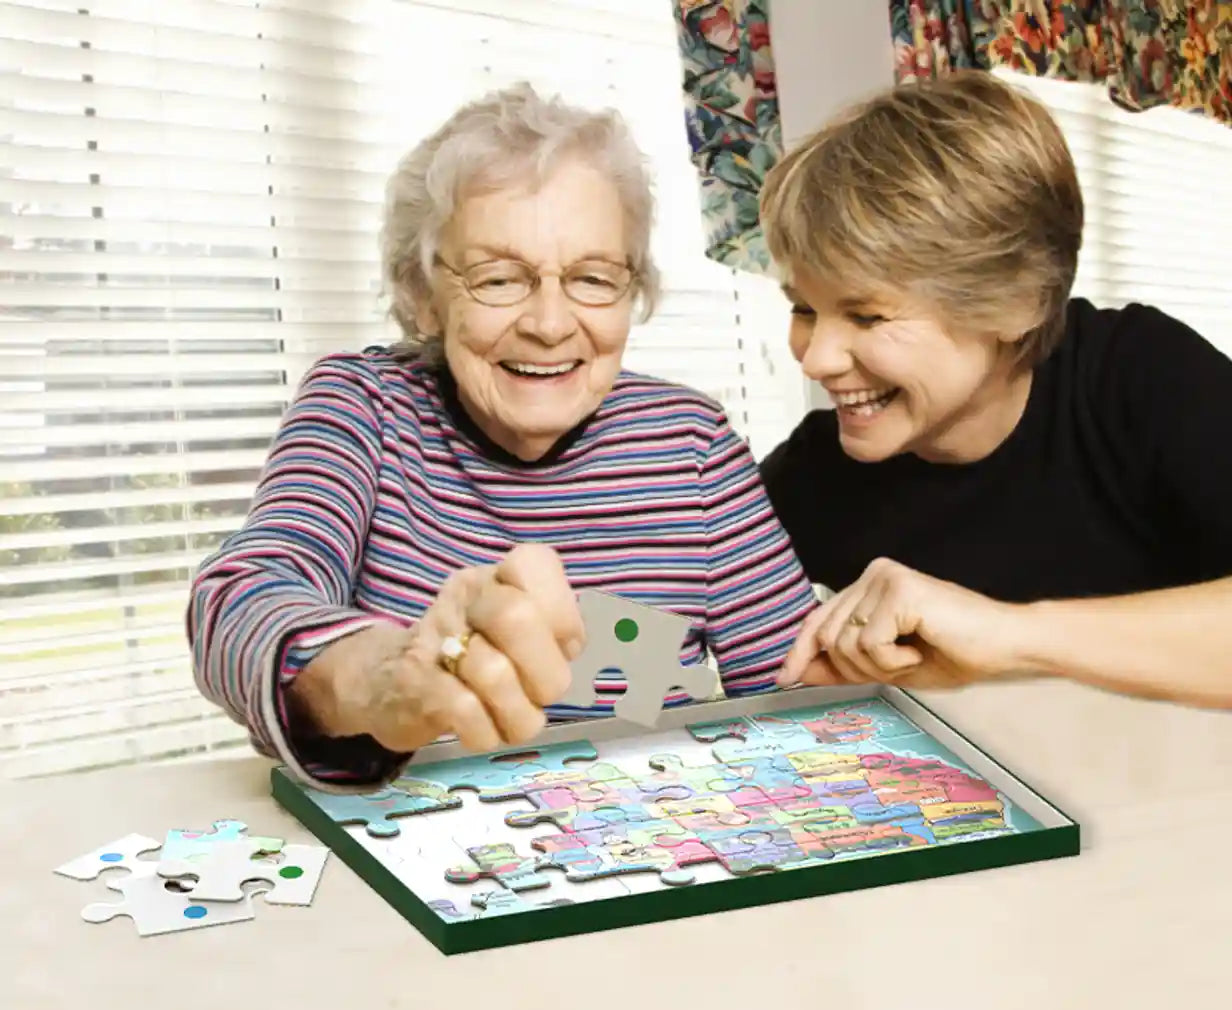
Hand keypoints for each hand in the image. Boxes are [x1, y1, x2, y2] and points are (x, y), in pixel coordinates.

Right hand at [325, 543, 584, 752]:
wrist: (387, 680)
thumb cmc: (470, 654)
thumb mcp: (511, 630)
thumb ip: (548, 628)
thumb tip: (569, 646)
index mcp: (496, 577)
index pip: (535, 563)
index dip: (562, 614)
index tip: (563, 646)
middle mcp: (466, 596)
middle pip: (517, 618)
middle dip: (546, 673)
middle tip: (543, 694)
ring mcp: (436, 637)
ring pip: (494, 674)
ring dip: (519, 714)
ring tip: (515, 719)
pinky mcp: (415, 683)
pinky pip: (466, 711)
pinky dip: (487, 732)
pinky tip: (484, 730)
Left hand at [778, 557, 1028, 689]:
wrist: (1007, 647)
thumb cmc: (955, 654)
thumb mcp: (887, 667)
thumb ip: (842, 665)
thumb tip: (797, 671)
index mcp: (868, 586)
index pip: (818, 620)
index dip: (799, 652)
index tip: (783, 679)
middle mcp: (872, 574)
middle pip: (826, 636)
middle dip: (855, 669)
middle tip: (899, 667)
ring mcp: (884, 578)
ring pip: (844, 643)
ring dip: (878, 667)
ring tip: (913, 656)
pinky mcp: (899, 590)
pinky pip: (869, 643)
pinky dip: (893, 661)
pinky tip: (920, 650)